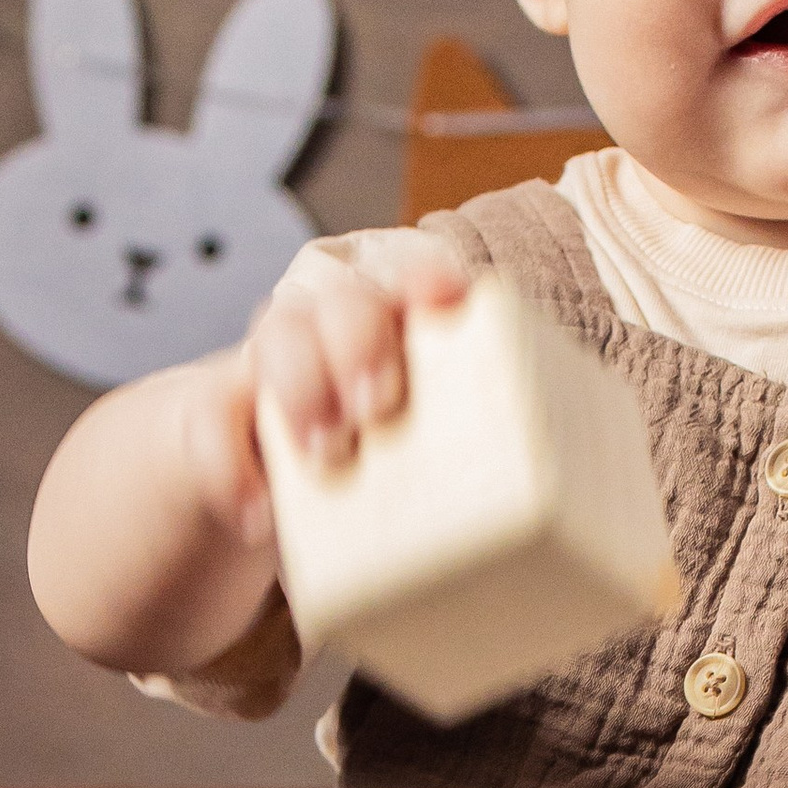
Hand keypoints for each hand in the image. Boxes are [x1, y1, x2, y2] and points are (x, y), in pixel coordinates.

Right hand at [181, 229, 469, 546]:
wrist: (264, 468)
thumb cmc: (383, 450)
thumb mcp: (434, 435)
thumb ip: (486, 445)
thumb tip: (574, 511)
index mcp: (395, 315)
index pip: (410, 272)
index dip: (426, 275)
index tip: (445, 297)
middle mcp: (330, 320)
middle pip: (344, 300)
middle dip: (361, 342)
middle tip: (379, 405)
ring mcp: (270, 360)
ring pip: (276, 336)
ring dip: (302, 388)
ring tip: (327, 453)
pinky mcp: (219, 411)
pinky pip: (213, 422)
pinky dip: (233, 469)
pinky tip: (259, 515)